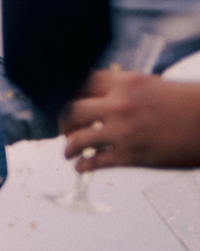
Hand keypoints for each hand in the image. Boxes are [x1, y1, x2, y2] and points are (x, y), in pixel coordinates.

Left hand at [60, 70, 199, 172]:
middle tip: (67, 130)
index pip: (82, 83)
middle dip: (63, 123)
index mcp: (128, 83)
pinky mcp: (129, 156)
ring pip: (75, 140)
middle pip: (70, 112)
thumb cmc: (190, 105)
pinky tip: (83, 167)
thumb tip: (103, 100)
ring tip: (70, 152)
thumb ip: (127, 91)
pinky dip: (82, 166)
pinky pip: (91, 163)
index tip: (69, 103)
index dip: (71, 95)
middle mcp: (120, 105)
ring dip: (68, 148)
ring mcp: (122, 132)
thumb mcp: (156, 87)